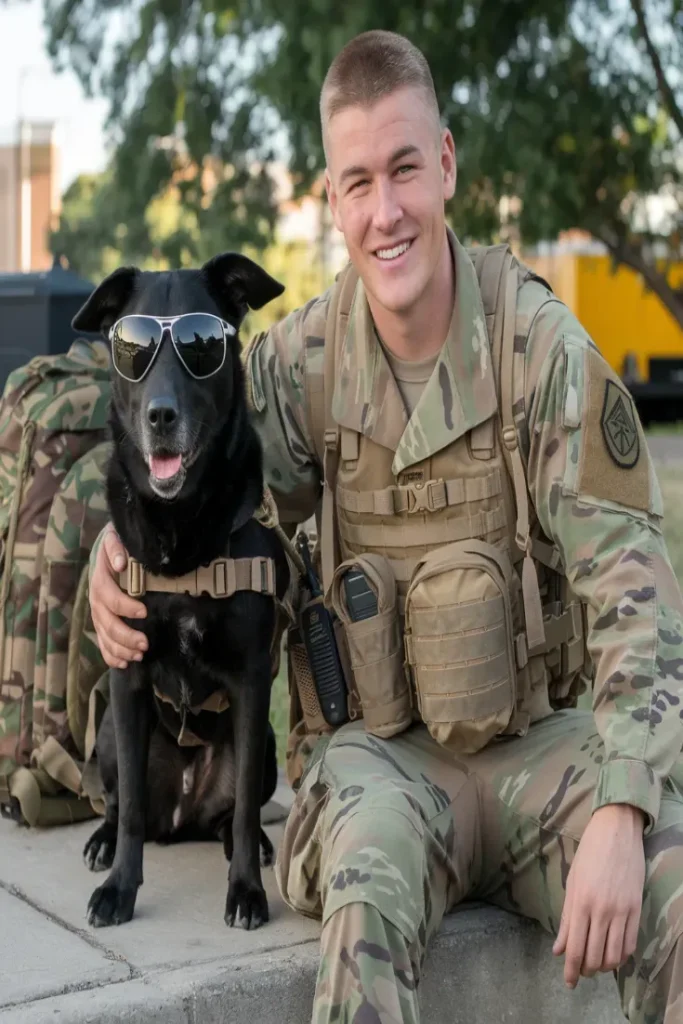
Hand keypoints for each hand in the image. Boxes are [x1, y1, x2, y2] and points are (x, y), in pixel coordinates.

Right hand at [90, 524, 147, 668]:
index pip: (110, 597)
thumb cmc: (116, 546)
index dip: (125, 606)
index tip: (144, 611)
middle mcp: (96, 600)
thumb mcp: (114, 539)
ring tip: (139, 656)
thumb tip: (120, 563)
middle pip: (107, 622)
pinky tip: (123, 664)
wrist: (107, 549)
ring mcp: (97, 613)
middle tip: (145, 644)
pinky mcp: (101, 621)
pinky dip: (111, 655)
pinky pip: (102, 642)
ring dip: (120, 649)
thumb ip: (116, 548)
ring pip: (105, 636)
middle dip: (125, 636)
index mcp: (100, 581)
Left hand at [553, 803, 644, 986]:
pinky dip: (621, 956)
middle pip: (593, 955)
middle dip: (585, 970)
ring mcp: (621, 911)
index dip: (570, 969)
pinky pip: (630, 943)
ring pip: (613, 955)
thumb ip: (565, 918)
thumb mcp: (571, 883)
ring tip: (596, 965)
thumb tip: (558, 949)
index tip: (568, 982)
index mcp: (579, 902)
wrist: (615, 832)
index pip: (574, 947)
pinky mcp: (636, 909)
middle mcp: (600, 910)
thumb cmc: (588, 854)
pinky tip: (613, 955)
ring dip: (603, 966)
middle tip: (581, 971)